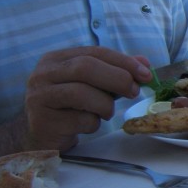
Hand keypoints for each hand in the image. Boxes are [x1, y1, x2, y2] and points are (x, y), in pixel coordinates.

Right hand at [23, 47, 152, 151]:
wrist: (41, 135)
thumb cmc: (71, 106)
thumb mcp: (94, 85)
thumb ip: (116, 72)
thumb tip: (145, 63)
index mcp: (57, 59)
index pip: (95, 52)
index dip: (124, 61)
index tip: (146, 74)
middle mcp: (44, 74)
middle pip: (86, 67)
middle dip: (117, 78)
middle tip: (134, 91)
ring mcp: (40, 97)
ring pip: (82, 93)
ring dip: (105, 105)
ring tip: (106, 113)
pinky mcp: (44, 121)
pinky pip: (80, 120)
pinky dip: (93, 123)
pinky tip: (88, 125)